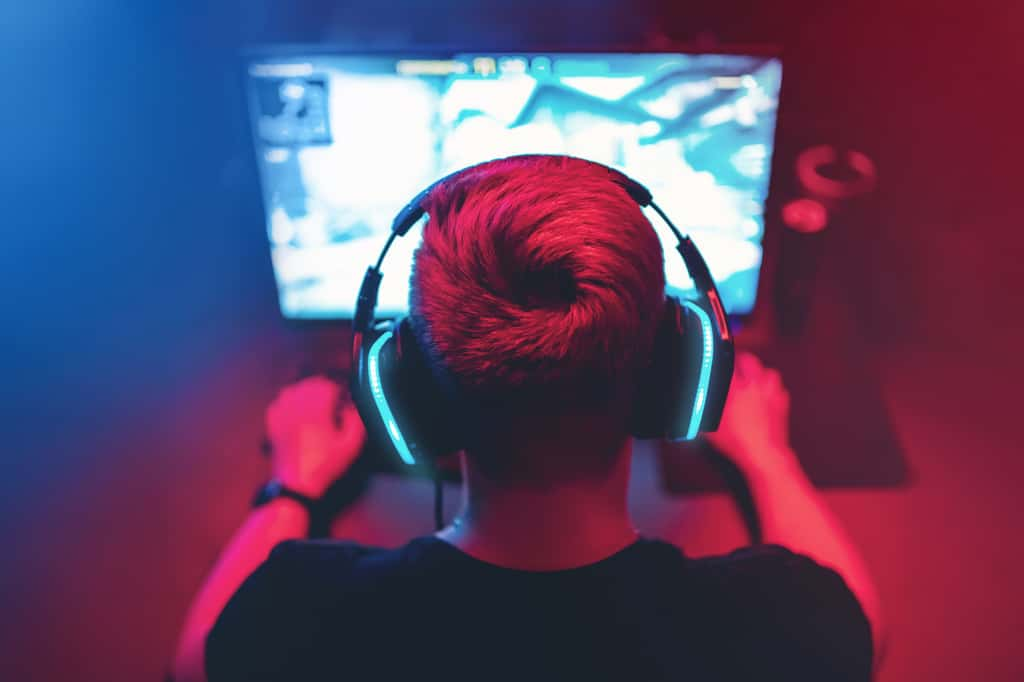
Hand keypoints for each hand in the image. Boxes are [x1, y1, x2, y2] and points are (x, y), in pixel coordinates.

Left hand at [265, 376, 366, 497]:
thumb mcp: (350, 446)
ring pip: (291, 390)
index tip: (343, 401)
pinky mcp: (272, 425)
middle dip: (322, 389)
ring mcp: (282, 416)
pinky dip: (287, 402)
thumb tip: (350, 408)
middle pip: (308, 384)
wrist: (297, 484)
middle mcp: (296, 408)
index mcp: (316, 410)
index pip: (326, 385)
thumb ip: (355, 422)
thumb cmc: (323, 466)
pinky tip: (295, 411)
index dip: (338, 391)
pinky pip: (277, 403)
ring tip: (315, 405)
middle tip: (332, 402)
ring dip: (305, 393)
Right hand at [703, 352, 798, 474]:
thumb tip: (698, 402)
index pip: (728, 362)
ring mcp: (772, 392)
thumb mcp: (712, 425)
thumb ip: (704, 409)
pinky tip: (764, 395)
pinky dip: (771, 388)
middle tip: (734, 366)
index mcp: (737, 387)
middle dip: (740, 360)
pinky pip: (778, 387)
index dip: (721, 358)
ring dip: (759, 373)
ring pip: (767, 370)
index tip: (718, 358)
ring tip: (751, 379)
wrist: (764, 453)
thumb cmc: (740, 442)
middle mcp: (756, 385)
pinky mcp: (783, 402)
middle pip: (749, 359)